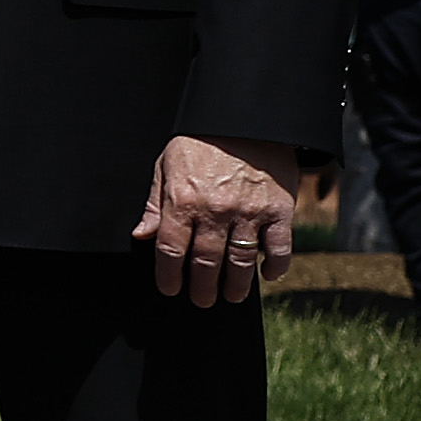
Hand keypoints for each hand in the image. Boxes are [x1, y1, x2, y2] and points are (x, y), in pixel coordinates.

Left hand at [133, 134, 308, 310]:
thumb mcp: (166, 165)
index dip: (168, 275)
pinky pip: (279, 247)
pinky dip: (275, 266)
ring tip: (231, 296)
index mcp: (182, 201)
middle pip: (204, 261)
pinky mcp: (279, 210)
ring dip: (236, 285)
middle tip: (202, 300)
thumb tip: (141, 234)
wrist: (247, 120)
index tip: (170, 289)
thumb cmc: (202, 142)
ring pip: (241, 261)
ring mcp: (248, 212)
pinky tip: (269, 275)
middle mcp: (214, 211)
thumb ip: (154, 203)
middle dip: (202, 286)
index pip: (170, 249)